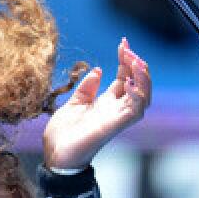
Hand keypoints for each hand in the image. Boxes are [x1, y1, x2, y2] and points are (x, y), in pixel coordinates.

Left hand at [42, 38, 150, 168]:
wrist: (54, 154)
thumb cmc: (63, 134)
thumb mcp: (73, 103)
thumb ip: (87, 88)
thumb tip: (97, 70)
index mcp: (106, 103)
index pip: (125, 78)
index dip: (126, 60)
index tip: (123, 43)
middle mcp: (116, 110)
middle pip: (139, 85)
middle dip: (138, 65)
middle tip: (128, 50)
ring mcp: (117, 118)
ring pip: (144, 97)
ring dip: (143, 78)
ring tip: (135, 61)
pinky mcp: (114, 126)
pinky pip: (134, 111)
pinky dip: (136, 96)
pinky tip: (129, 82)